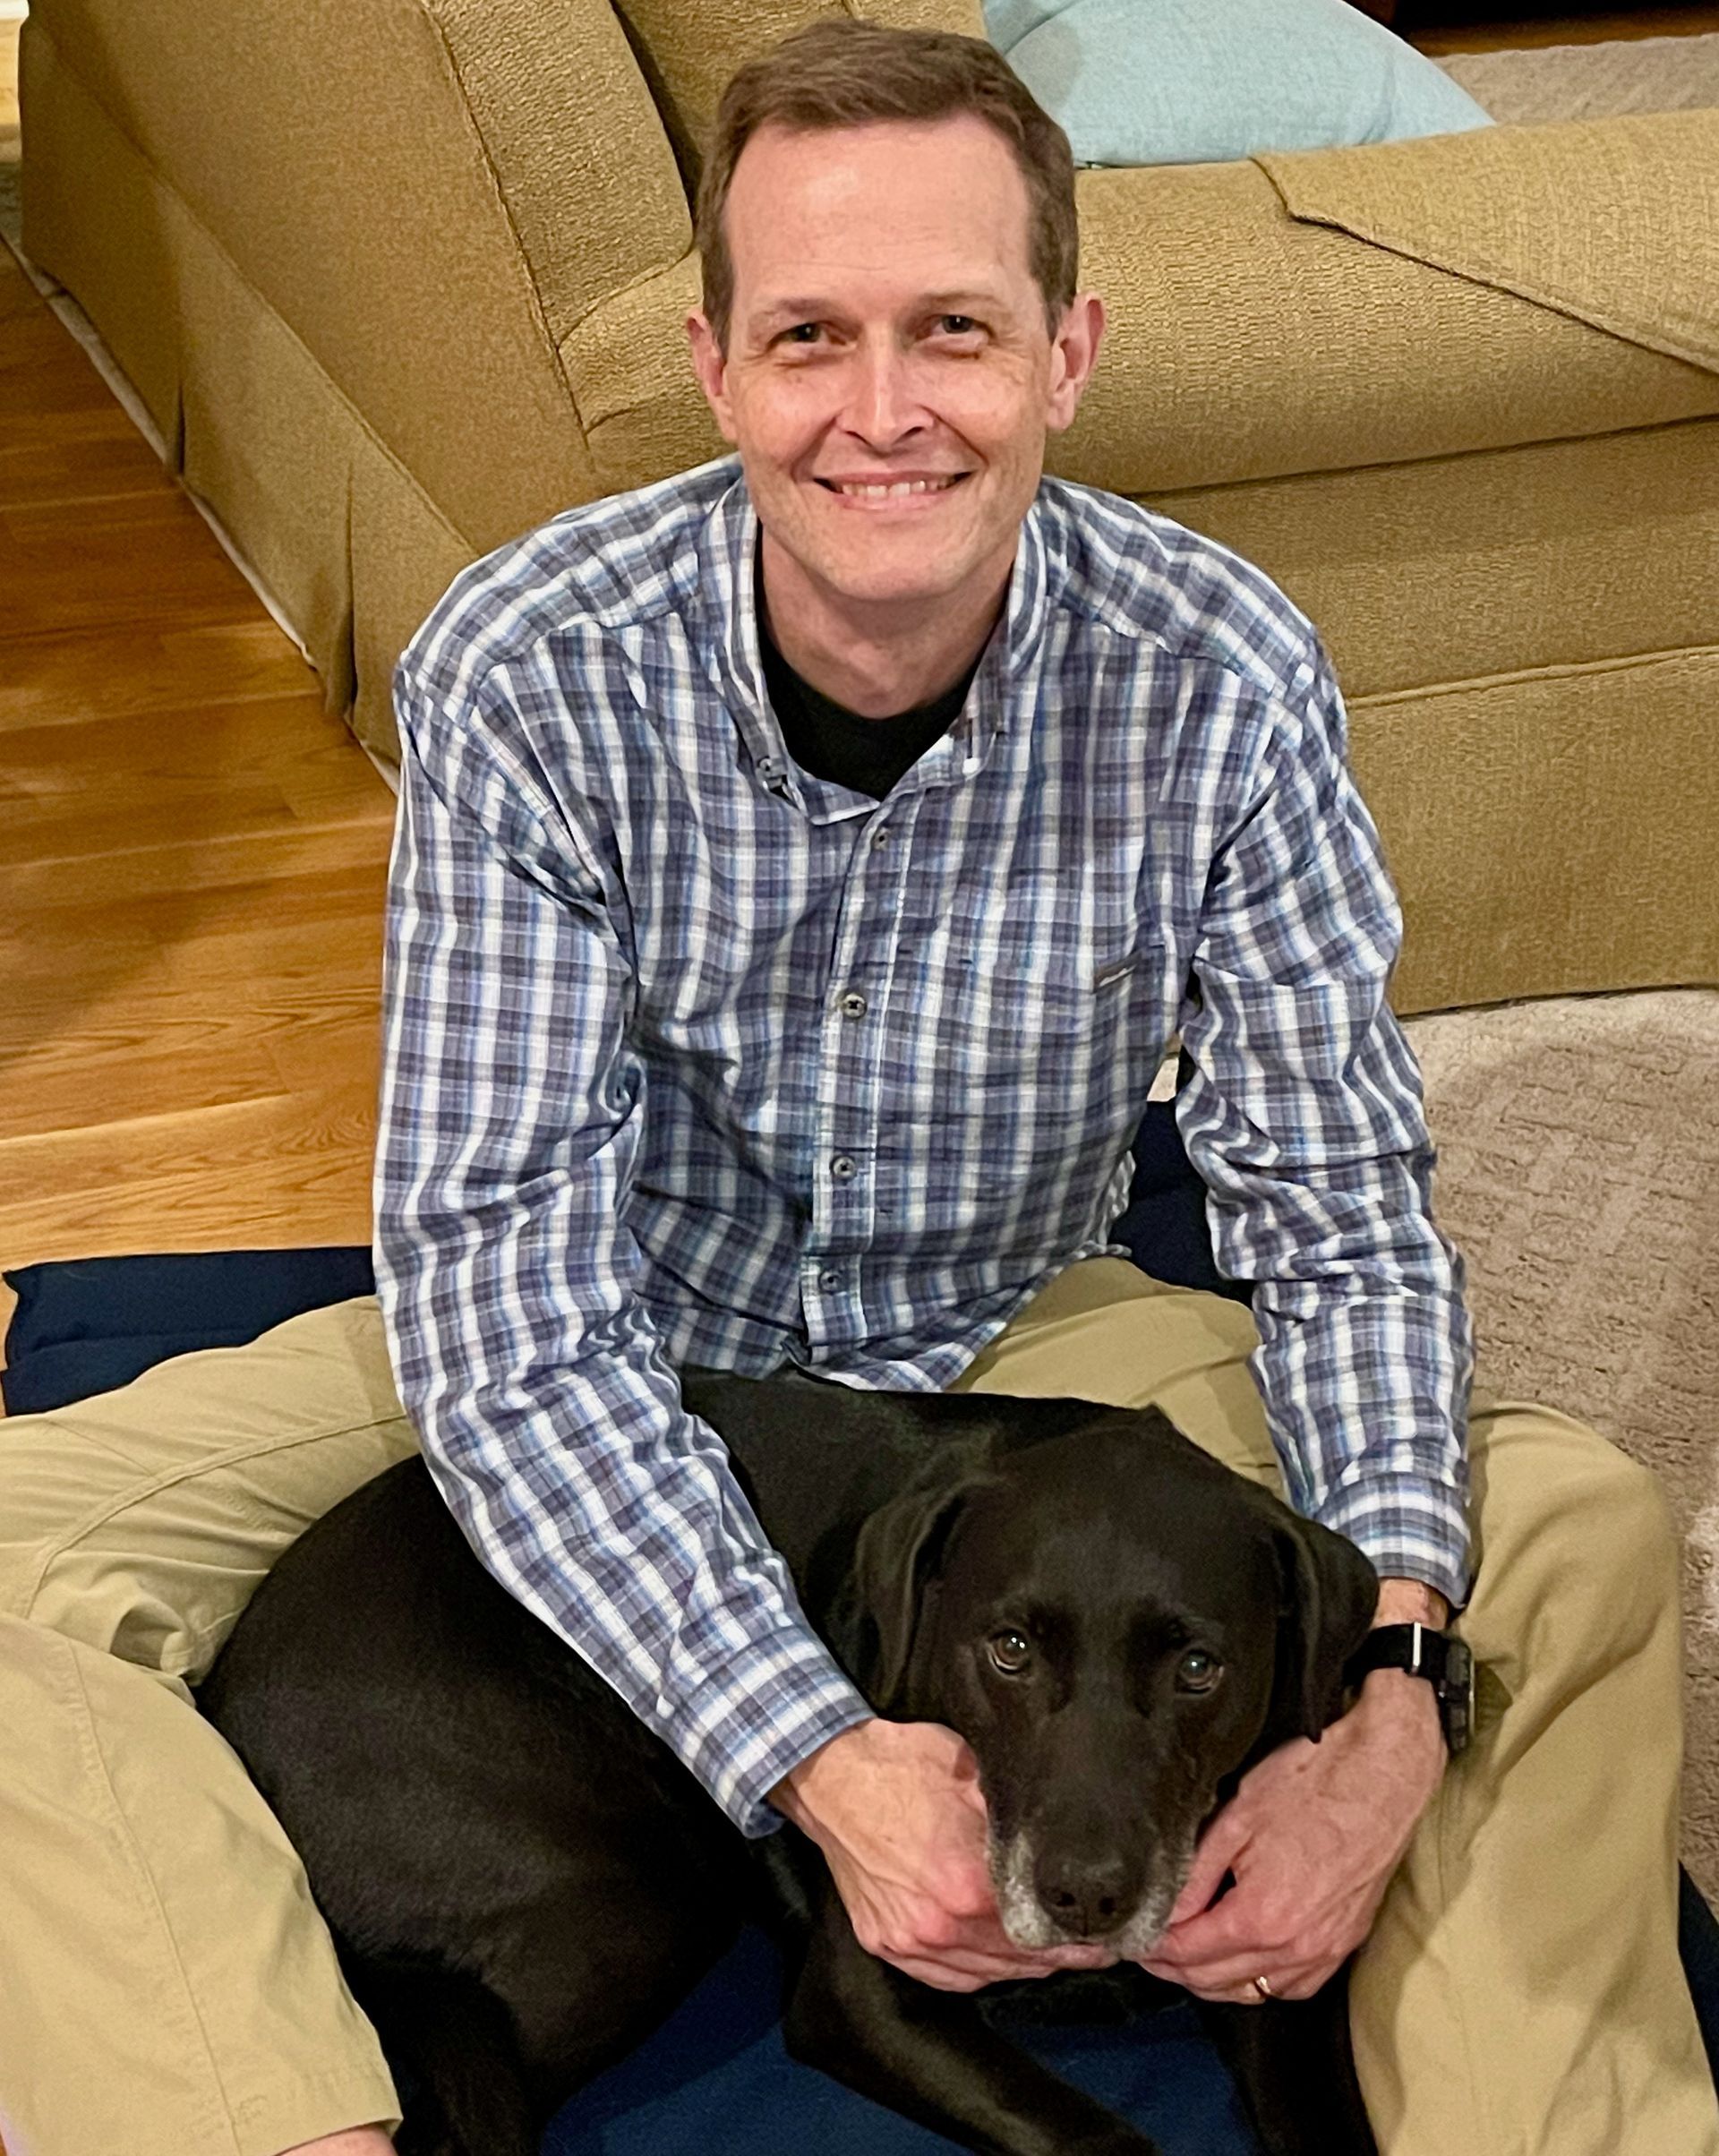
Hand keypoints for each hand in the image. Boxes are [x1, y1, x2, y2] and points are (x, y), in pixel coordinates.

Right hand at [770, 1719, 1117, 1992]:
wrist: (830, 1776)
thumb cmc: (900, 1767)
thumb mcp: (971, 1774)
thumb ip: (1015, 1814)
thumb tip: (1062, 1833)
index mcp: (968, 1884)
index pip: (1041, 1929)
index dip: (1078, 1938)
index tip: (1104, 1940)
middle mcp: (940, 1924)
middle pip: (1020, 1960)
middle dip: (1059, 1956)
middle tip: (1090, 1951)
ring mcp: (909, 1940)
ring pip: (986, 1974)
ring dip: (1021, 1967)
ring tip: (1050, 1955)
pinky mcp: (885, 1943)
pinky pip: (945, 1976)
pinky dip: (975, 1971)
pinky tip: (995, 1958)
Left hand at [1137, 1581, 1448, 2004]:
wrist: (1382, 1774)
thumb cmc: (1314, 1784)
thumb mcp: (1236, 1820)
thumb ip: (1196, 1875)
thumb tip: (1166, 1911)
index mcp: (1263, 1916)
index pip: (1190, 1954)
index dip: (1153, 1950)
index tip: (1134, 1941)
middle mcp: (1297, 1946)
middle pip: (1217, 1982)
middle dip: (1175, 1969)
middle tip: (1150, 1949)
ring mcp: (1326, 1950)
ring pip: (1256, 1993)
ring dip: (1215, 1981)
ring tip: (1187, 1955)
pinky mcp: (1346, 1943)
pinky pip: (1294, 1986)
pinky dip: (1262, 1983)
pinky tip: (1244, 1963)